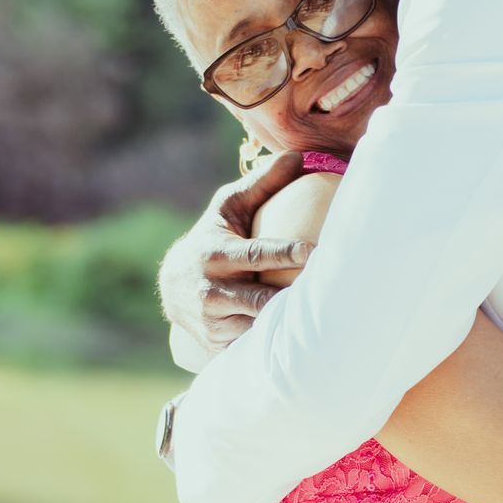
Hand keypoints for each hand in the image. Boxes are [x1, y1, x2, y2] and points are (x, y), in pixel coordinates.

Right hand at [158, 153, 313, 360]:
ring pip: (257, 327)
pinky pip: (252, 345)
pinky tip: (305, 344)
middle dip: (290, 299)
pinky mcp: (219, 343)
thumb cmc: (212, 238)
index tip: (313, 252)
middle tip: (329, 295)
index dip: (284, 254)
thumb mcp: (228, 208)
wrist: (174, 287)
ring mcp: (214, 321)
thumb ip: (262, 185)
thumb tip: (298, 156)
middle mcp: (212, 289)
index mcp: (216, 253)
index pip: (256, 254)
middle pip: (258, 299)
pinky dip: (275, 345)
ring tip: (325, 322)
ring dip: (286, 326)